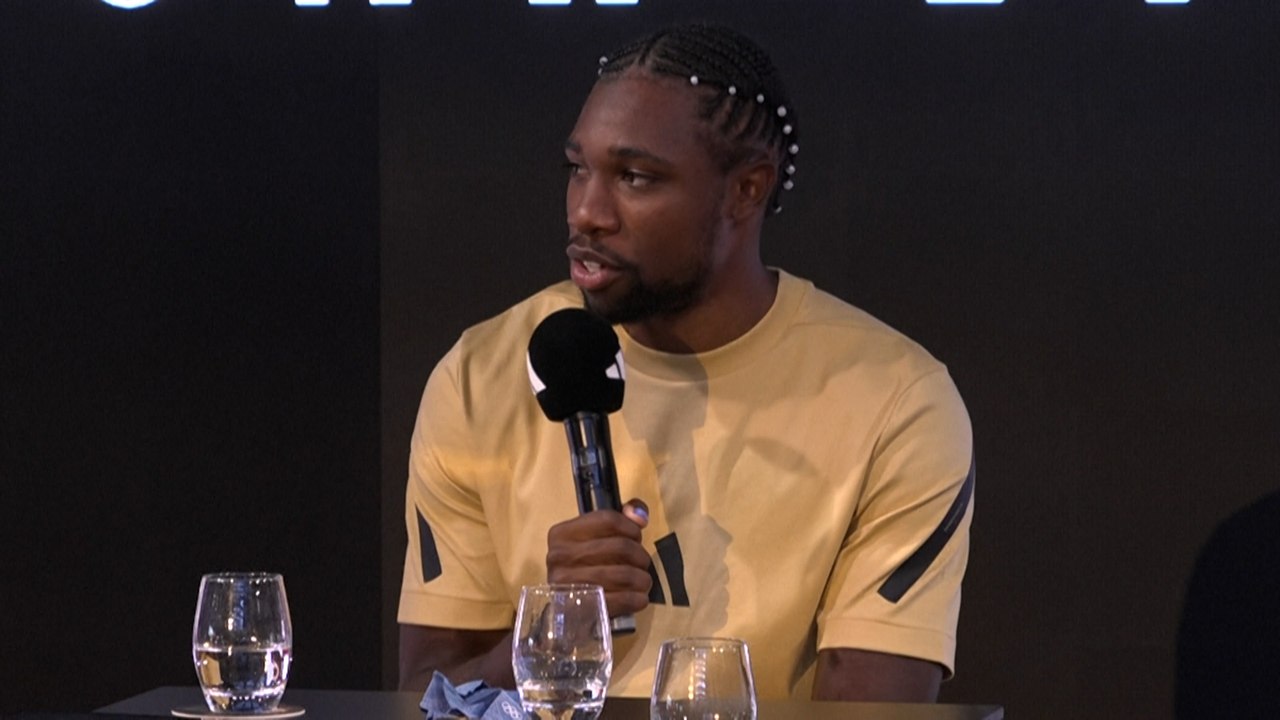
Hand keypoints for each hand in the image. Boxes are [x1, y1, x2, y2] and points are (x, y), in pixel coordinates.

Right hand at [546, 498, 651, 617]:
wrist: (566, 610)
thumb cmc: (583, 568)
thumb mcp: (594, 538)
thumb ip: (620, 519)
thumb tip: (640, 516)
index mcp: (562, 533)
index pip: (608, 520)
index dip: (631, 527)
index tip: (636, 537)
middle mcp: (559, 556)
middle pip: (620, 547)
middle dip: (640, 555)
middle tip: (642, 563)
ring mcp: (568, 584)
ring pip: (624, 574)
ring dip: (642, 578)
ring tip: (643, 581)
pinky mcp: (581, 609)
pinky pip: (622, 599)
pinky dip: (637, 598)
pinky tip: (639, 598)